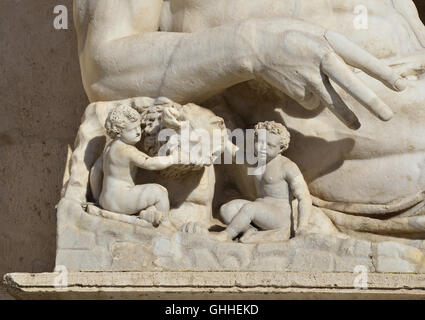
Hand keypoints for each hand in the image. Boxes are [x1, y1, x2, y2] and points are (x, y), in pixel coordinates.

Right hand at [251, 19, 406, 128]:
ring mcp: (308, 78)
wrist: (258, 46)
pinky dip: (309, 96)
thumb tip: (352, 70)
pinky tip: (299, 85)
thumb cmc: (290, 36)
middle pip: (350, 85)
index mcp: (330, 43)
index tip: (400, 86)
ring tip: (357, 126)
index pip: (362, 60)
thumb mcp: (317, 34)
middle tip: (387, 116)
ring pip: (331, 101)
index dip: (382, 74)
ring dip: (345, 115)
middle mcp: (322, 61)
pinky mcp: (296, 91)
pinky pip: (310, 99)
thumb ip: (334, 50)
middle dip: (370, 101)